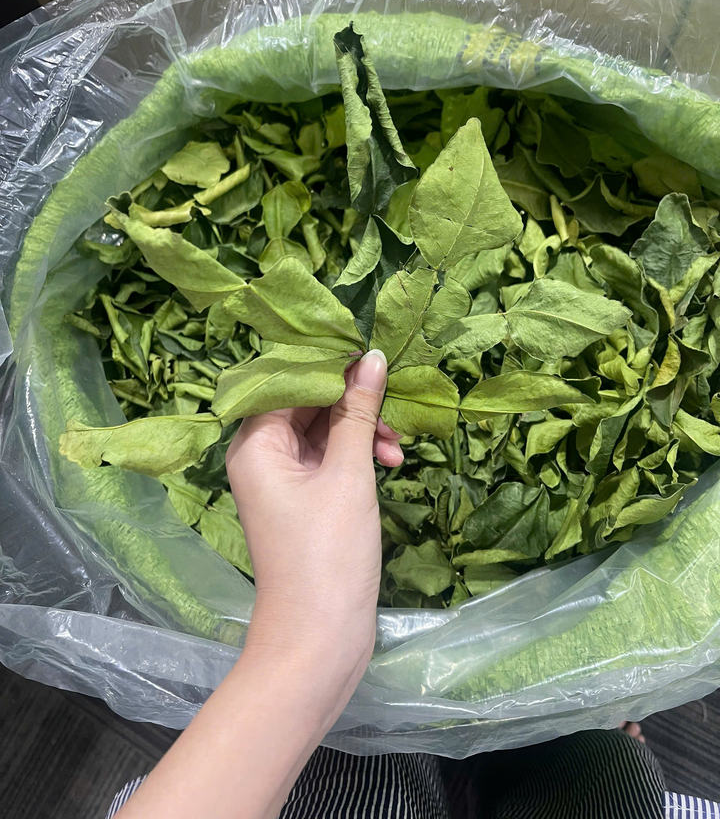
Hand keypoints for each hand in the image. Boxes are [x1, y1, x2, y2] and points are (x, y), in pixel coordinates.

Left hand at [226, 349, 399, 678]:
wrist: (318, 638)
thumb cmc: (328, 553)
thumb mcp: (348, 474)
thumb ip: (359, 412)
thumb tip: (373, 357)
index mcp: (254, 442)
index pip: (289, 379)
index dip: (331, 365)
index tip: (374, 358)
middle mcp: (260, 455)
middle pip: (306, 403)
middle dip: (353, 402)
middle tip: (395, 407)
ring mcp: (281, 479)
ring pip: (322, 430)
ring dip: (361, 431)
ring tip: (397, 449)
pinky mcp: (302, 500)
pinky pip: (327, 458)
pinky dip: (357, 456)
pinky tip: (389, 462)